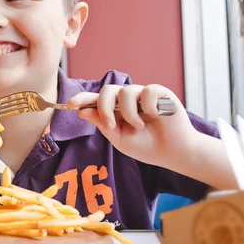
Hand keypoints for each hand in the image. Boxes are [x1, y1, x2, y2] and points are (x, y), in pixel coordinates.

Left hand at [69, 84, 198, 167]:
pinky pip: (147, 91)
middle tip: (111, 125)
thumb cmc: (147, 147)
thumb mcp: (119, 138)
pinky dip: (148, 106)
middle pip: (108, 90)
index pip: (96, 99)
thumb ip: (102, 123)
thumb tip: (81, 111)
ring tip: (139, 126)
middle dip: (104, 107)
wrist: (173, 153)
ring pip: (126, 91)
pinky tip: (155, 116)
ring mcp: (143, 95)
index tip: (70, 104)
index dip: (83, 98)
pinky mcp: (160, 93)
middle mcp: (128, 99)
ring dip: (129, 113)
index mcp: (116, 110)